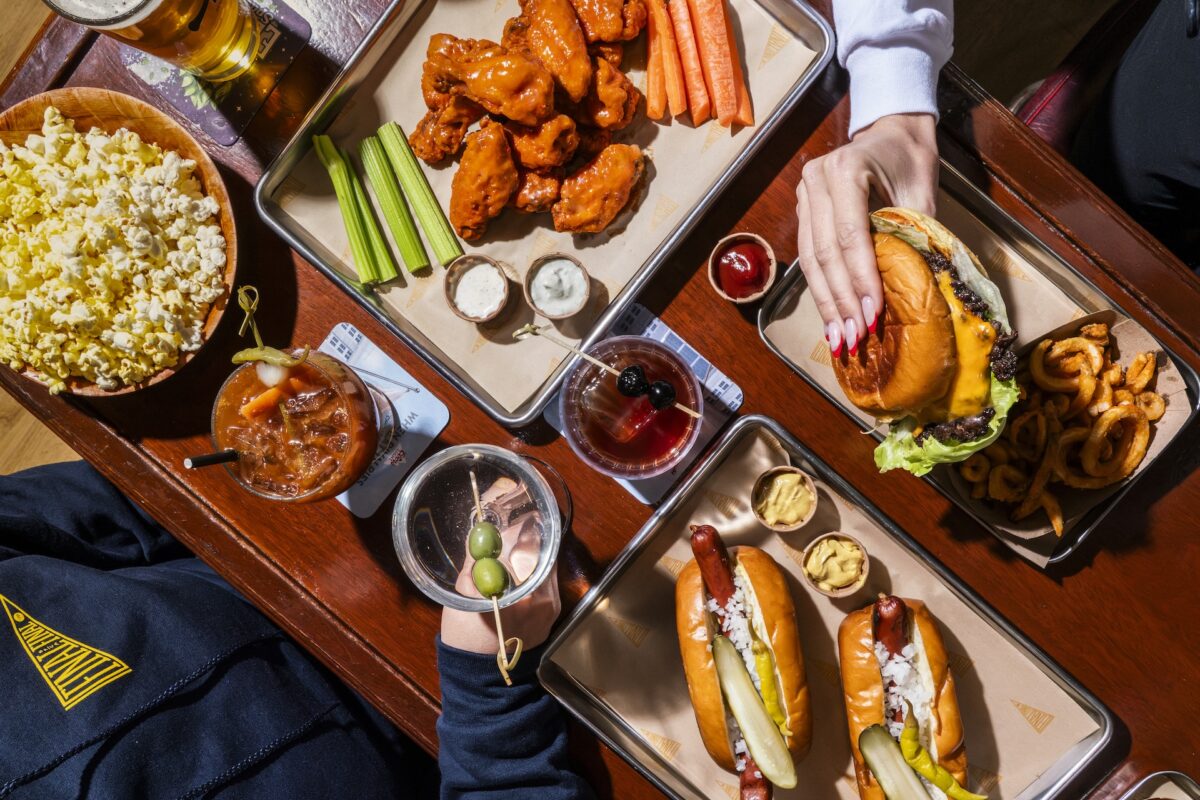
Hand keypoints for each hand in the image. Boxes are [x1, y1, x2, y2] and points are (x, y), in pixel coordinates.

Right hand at [442, 512, 561, 653]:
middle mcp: (543, 601)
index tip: (512, 511)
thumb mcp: (464, 598)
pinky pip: (545, 582)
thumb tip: (481, 533)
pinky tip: (516, 569)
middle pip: (542, 554)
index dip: (520, 527)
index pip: (528, 548)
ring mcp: (551, 609)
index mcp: (520, 597)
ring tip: (512, 544)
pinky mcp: (552, 614)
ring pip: (545, 567)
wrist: (482, 680)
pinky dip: (533, 571)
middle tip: (512, 523)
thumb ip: (475, 565)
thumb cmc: (466, 640)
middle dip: (526, 537)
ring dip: (531, 553)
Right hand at [795, 113, 938, 354]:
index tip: (874, 313)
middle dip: (842, 299)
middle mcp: (816, 180)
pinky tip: (831, 318)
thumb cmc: (911, 160)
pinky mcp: (803, 211)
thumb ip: (914, 236)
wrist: (892, 132)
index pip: (850, 234)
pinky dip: (821, 290)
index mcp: (846, 169)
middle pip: (824, 252)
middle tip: (855, 336)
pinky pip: (808, 256)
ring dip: (827, 302)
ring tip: (840, 338)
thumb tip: (913, 290)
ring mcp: (804, 195)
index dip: (861, 277)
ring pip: (810, 259)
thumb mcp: (922, 194)